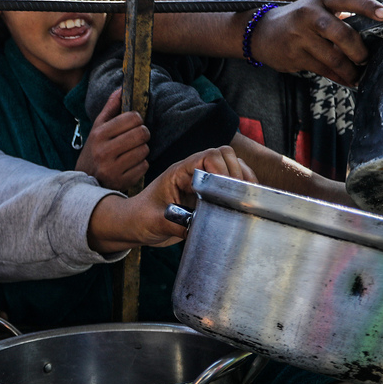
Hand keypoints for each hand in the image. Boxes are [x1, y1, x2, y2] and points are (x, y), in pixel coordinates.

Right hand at [74, 88, 149, 193]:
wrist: (84, 181)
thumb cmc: (94, 151)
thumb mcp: (97, 129)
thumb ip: (110, 109)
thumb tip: (121, 88)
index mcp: (99, 134)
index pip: (132, 118)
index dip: (137, 119)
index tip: (133, 124)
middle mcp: (104, 151)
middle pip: (141, 133)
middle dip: (142, 134)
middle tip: (137, 138)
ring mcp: (112, 167)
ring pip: (144, 150)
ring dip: (142, 150)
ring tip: (131, 152)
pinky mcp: (121, 181)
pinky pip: (143, 166)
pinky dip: (140, 165)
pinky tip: (130, 165)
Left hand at [89, 146, 256, 251]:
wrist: (133, 225)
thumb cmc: (139, 219)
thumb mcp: (155, 222)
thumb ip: (175, 223)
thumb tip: (199, 227)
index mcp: (179, 172)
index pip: (209, 156)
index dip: (223, 169)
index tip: (229, 189)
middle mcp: (192, 173)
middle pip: (225, 156)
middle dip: (238, 172)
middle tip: (243, 195)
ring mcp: (201, 182)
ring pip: (231, 167)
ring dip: (243, 179)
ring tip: (249, 198)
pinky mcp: (207, 194)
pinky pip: (229, 184)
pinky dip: (240, 190)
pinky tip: (244, 204)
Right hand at [247, 0, 382, 85]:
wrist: (261, 32)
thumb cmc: (299, 19)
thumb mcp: (316, 8)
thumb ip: (339, 16)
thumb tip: (371, 35)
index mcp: (321, 0)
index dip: (367, 6)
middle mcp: (310, 15)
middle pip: (342, 34)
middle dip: (359, 51)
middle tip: (366, 59)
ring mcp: (300, 36)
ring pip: (333, 57)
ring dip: (350, 69)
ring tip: (358, 75)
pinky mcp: (294, 55)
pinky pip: (322, 69)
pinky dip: (338, 77)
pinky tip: (346, 80)